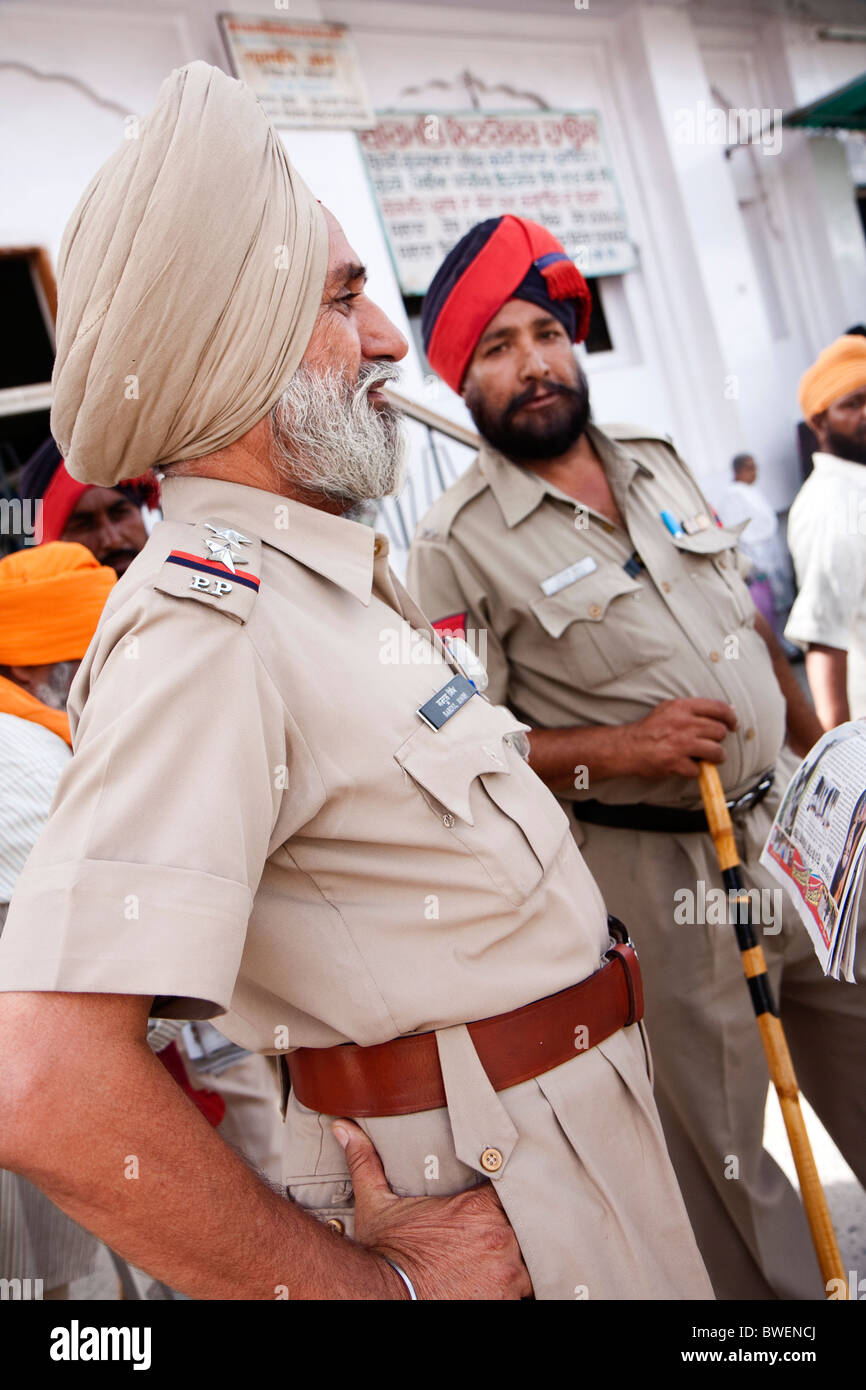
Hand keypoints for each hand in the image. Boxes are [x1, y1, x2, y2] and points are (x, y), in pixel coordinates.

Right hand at [334, 1118, 532, 1299]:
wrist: (384, 1297)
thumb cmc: (385, 1254)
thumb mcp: (376, 1204)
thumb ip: (367, 1162)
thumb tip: (344, 1128)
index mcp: (478, 1209)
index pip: (511, 1190)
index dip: (506, 1196)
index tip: (495, 1203)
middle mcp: (500, 1238)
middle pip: (525, 1227)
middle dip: (512, 1231)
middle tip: (494, 1237)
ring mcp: (507, 1274)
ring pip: (530, 1263)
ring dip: (517, 1262)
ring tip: (498, 1265)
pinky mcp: (505, 1302)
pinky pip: (524, 1294)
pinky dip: (515, 1290)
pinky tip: (497, 1287)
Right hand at [625, 698, 737, 778]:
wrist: (627, 747)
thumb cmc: (650, 728)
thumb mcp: (670, 709)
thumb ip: (696, 709)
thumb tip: (729, 710)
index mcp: (683, 707)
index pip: (719, 708)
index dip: (731, 717)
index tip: (732, 725)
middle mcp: (684, 724)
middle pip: (719, 731)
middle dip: (718, 740)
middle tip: (709, 743)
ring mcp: (680, 744)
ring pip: (716, 751)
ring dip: (714, 757)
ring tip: (706, 758)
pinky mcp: (676, 762)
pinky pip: (698, 770)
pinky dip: (694, 771)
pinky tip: (686, 766)